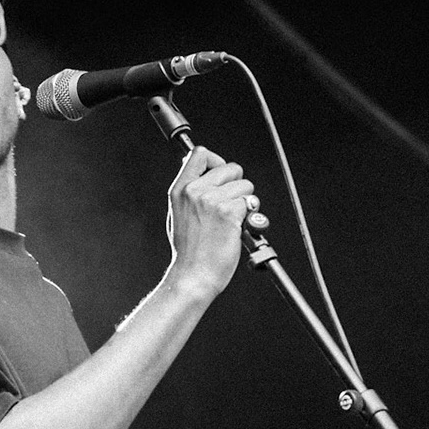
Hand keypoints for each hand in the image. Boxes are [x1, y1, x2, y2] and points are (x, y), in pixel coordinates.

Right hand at [165, 146, 253, 297]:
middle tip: (230, 205)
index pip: (200, 154)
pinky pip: (250, 203)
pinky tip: (235, 229)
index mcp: (180, 189)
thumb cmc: (189, 251)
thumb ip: (189, 192)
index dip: (217, 161)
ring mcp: (211, 200)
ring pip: (245, 186)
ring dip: (245, 202)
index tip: (221, 175)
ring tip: (230, 221)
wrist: (193, 274)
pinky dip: (249, 217)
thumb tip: (204, 173)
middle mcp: (195, 191)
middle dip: (237, 185)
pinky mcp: (228, 212)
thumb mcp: (177, 214)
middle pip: (231, 168)